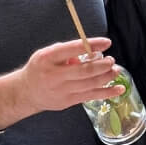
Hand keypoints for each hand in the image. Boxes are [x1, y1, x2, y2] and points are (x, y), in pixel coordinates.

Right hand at [1, 37, 120, 116]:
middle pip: (84, 70)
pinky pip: (90, 96)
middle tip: (111, 60)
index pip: (73, 49)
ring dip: (106, 77)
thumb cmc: (40, 69)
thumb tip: (92, 52)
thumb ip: (67, 51)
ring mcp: (61, 90)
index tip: (106, 43)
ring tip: (115, 70)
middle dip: (102, 65)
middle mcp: (54, 75)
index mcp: (48, 58)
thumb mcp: (47, 54)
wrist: (26, 92)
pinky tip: (119, 89)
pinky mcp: (68, 101)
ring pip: (90, 84)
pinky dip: (107, 92)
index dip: (92, 45)